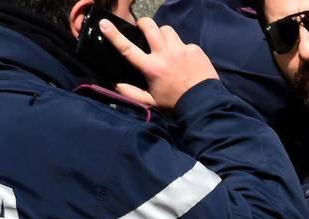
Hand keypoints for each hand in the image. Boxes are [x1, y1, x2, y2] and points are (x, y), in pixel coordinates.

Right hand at [98, 17, 217, 109]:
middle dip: (144, 23)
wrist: (205, 104)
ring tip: (166, 46)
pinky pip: (184, 42)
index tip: (104, 24)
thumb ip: (133, 93)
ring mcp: (181, 50)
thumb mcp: (152, 102)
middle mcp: (164, 55)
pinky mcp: (195, 50)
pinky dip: (182, 48)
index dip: (114, 35)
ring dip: (164, 35)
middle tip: (144, 28)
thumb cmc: (176, 104)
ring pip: (167, 30)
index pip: (127, 48)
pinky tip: (185, 60)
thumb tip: (117, 85)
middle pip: (150, 26)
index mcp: (151, 68)